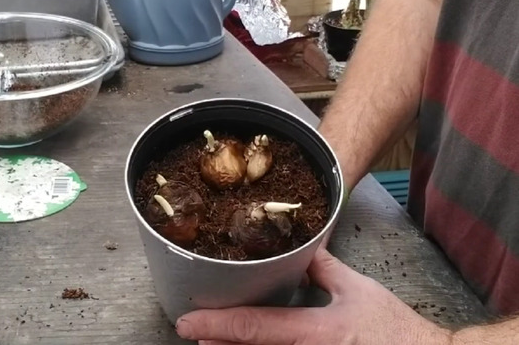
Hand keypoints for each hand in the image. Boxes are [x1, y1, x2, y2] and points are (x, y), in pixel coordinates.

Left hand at [174, 248, 453, 344]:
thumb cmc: (393, 329)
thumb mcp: (358, 289)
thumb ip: (324, 268)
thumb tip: (303, 247)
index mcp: (316, 331)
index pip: (256, 327)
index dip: (217, 324)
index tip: (188, 321)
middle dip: (215, 343)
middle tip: (191, 332)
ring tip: (211, 342)